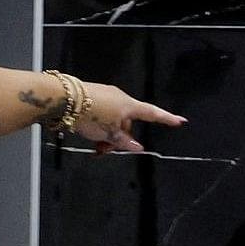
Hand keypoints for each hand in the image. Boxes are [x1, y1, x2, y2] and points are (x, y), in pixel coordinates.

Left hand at [65, 80, 182, 155]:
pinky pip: (102, 115)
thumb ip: (124, 141)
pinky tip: (88, 133)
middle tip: (106, 149)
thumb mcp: (109, 134)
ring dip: (107, 135)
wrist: (64, 98)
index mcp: (129, 105)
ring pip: (113, 121)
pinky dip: (99, 127)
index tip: (179, 121)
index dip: (166, 119)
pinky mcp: (92, 96)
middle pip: (127, 123)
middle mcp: (120, 98)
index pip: (152, 113)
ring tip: (95, 146)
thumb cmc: (91, 114)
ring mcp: (106, 95)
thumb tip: (137, 146)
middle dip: (120, 137)